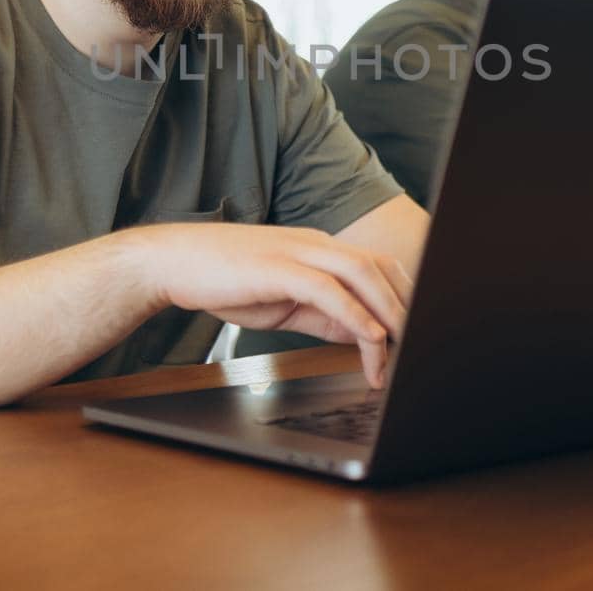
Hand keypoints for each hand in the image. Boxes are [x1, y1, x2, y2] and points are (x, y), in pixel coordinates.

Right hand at [125, 223, 412, 387]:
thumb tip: (358, 333)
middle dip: (406, 305)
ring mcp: (297, 251)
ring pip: (362, 274)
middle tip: (419, 345)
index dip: (402, 296)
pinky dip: (356, 314)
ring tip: (401, 349)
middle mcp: (315, 244)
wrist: (173, 262)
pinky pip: (329, 290)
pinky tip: (370, 337)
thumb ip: (322, 314)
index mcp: (317, 249)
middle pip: (379, 267)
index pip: (376, 266)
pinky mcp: (279, 267)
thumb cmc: (222, 279)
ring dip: (389, 312)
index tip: (415, 332)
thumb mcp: (283, 301)